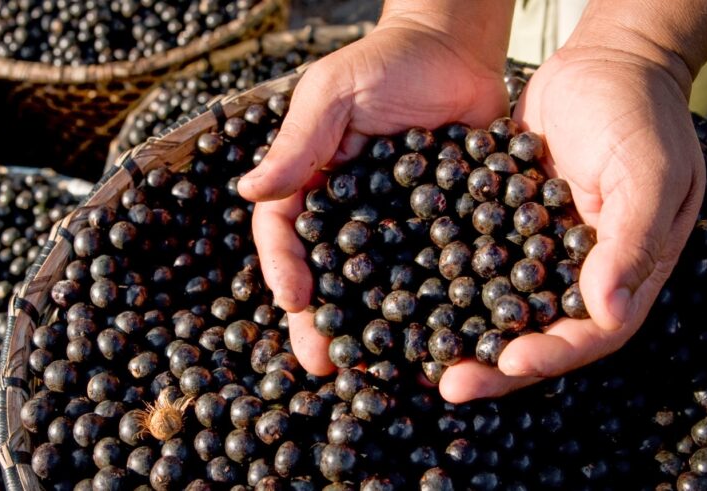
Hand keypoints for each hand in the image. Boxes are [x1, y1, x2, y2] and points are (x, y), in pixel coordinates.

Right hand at [238, 2, 513, 374]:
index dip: (284, 267)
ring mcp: (396, 225)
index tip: (293, 299)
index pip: (285, 232)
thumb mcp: (332, 94)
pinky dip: (431, 306)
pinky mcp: (443, 229)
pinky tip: (435, 338)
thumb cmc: (386, 61)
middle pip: (328, 273)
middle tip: (323, 362)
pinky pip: (433, 272)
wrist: (458, 49)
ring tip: (374, 368)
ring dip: (372, 328)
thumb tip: (248, 191)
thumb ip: (299, 143)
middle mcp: (349, 214)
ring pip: (377, 285)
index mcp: (312, 184)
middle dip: (322, 319)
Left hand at [439, 45, 705, 401]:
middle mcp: (574, 272)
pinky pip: (471, 259)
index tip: (507, 365)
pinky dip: (443, 277)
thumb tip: (610, 314)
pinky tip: (405, 292)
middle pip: (533, 332)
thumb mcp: (648, 174)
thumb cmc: (640, 115)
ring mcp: (535, 250)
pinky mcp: (501, 223)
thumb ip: (631, 243)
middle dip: (491, 362)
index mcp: (620, 273)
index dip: (549, 355)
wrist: (604, 64)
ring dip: (460, 330)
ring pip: (495, 304)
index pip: (588, 335)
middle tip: (446, 383)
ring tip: (416, 352)